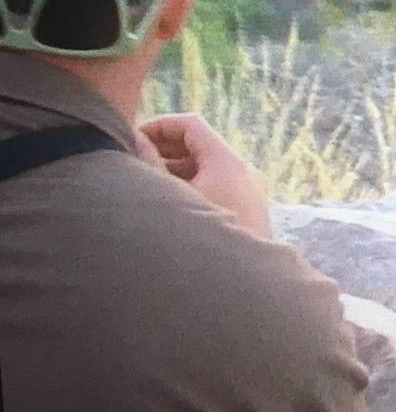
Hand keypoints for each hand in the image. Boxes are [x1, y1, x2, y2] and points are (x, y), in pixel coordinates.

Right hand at [137, 114, 270, 237]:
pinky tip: (167, 205)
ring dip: (174, 170)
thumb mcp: (170, 199)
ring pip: (206, 167)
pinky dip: (191, 186)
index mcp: (226, 162)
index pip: (191, 125)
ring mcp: (247, 191)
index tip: (133, 138)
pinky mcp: (246, 211)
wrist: (238, 286)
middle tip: (132, 160)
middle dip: (164, 148)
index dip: (160, 126)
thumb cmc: (199, 242)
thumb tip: (134, 141)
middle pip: (199, 145)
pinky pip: (216, 186)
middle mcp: (242, 171)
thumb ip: (148, 167)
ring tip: (144, 184)